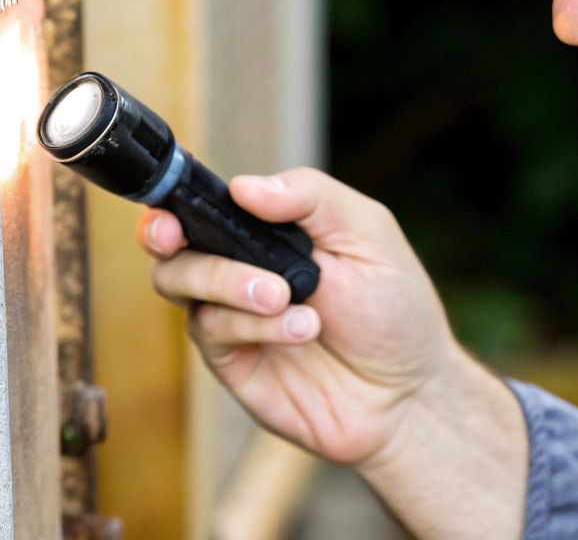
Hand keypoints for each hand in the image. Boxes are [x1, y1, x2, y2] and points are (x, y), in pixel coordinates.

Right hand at [138, 167, 463, 466]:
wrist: (409, 392)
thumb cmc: (392, 308)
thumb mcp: (367, 234)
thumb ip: (311, 197)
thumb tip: (242, 186)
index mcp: (266, 230)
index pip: (203, 204)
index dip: (173, 200)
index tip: (171, 206)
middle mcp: (238, 270)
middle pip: (171, 246)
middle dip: (168, 237)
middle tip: (180, 239)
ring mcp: (232, 318)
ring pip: (181, 285)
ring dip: (226, 281)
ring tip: (284, 295)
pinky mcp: (232, 364)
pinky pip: (213, 333)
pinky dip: (254, 325)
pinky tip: (302, 328)